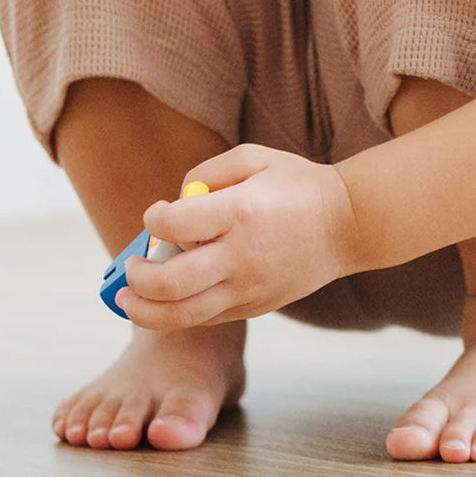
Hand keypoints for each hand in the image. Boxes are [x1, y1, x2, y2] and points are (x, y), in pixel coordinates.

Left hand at [116, 144, 358, 329]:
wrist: (349, 224)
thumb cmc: (296, 184)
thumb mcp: (253, 157)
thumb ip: (206, 174)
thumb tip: (173, 203)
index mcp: (239, 213)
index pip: (174, 226)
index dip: (153, 219)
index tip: (156, 214)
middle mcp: (241, 256)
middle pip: (170, 283)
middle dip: (137, 276)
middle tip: (130, 266)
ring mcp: (249, 287)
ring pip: (184, 315)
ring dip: (145, 310)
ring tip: (126, 299)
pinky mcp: (256, 306)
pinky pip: (208, 318)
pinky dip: (177, 314)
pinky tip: (164, 302)